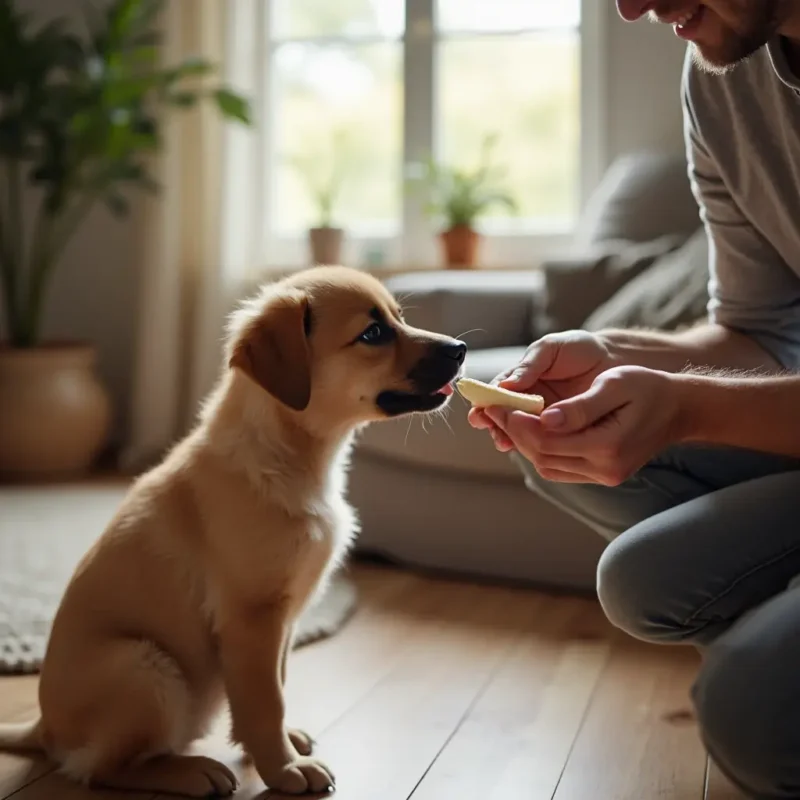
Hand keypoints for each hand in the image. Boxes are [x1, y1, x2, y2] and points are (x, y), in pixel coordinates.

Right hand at [468, 331, 616, 451]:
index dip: (486, 403)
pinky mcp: (560, 431)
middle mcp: (526, 400)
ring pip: (520, 431)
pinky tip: (527, 449)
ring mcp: (543, 418)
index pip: (496, 392)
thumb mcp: (551, 349)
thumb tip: (504, 385)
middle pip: (503, 416)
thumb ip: (530, 365)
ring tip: (505, 442)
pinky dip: (533, 446)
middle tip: (492, 430)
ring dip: (510, 437)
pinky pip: (542, 441)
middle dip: (495, 424)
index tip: (480, 413)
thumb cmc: (580, 349)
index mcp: (519, 378)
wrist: (617, 362)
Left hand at [484, 366, 684, 484]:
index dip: (516, 423)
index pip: (545, 440)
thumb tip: (543, 419)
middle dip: (513, 432)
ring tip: (506, 418)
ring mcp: (602, 476)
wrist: (679, 409)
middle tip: (493, 410)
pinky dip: (540, 449)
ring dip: (523, 442)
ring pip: (547, 465)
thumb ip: (580, 406)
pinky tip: (530, 429)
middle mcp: (604, 469)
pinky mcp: (600, 475)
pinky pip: (559, 467)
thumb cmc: (648, 388)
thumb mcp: (615, 385)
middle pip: (541, 455)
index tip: (496, 404)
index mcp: (608, 446)